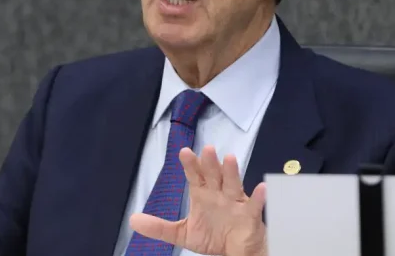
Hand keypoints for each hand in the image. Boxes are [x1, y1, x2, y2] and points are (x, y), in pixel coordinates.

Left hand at [129, 145, 266, 255]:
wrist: (234, 254)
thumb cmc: (212, 237)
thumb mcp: (182, 233)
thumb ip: (159, 226)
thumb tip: (133, 220)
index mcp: (202, 195)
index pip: (195, 176)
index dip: (191, 165)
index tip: (184, 152)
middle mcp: (218, 194)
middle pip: (214, 175)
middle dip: (211, 163)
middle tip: (207, 149)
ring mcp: (235, 203)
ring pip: (233, 184)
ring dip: (232, 172)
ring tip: (229, 159)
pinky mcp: (250, 216)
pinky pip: (254, 205)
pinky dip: (259, 197)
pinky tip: (261, 188)